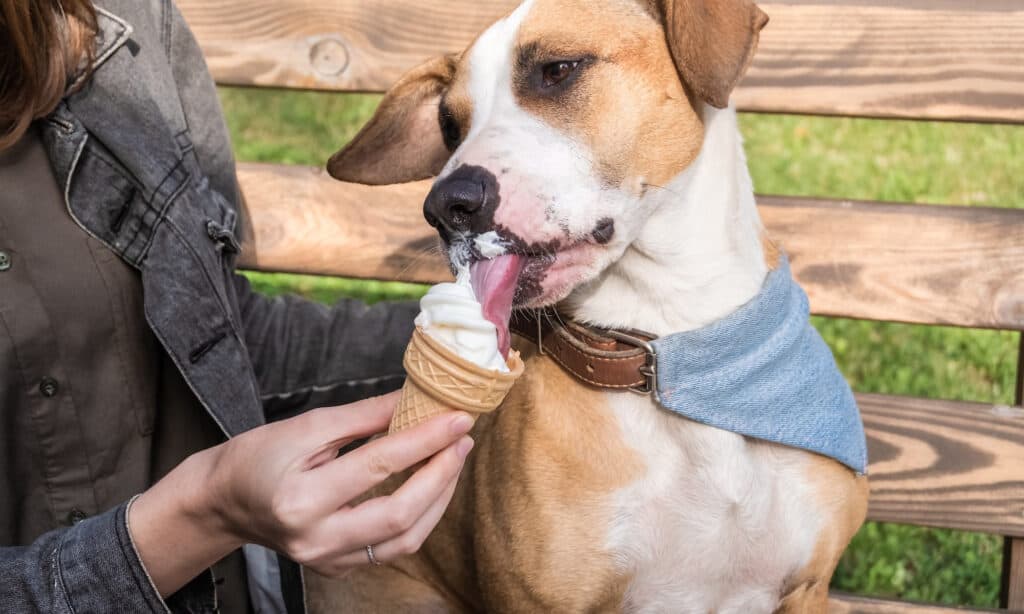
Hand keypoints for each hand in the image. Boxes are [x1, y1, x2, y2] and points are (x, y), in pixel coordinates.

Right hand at [129, 391, 473, 594]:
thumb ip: (364, 417)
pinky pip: (392, 548)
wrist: (225, 501)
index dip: (425, 439)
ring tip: (453, 459)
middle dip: (441, 474)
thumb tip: (414, 400)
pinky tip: (431, 486)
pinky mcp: (338, 568)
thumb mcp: (307, 426)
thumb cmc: (259, 457)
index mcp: (300, 499)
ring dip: (439, 498)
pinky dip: (420, 516)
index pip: (379, 465)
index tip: (457, 416)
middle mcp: (315, 539)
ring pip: (405, 540)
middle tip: (462, 440)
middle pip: (400, 514)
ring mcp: (328, 560)